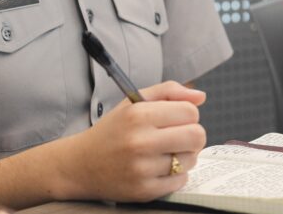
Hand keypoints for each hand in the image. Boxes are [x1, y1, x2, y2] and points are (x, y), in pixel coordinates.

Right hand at [56, 81, 206, 201]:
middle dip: (194, 135)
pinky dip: (176, 174)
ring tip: (167, 152)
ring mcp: (142, 169)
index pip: (190, 112)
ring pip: (191, 159)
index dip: (189, 114)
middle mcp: (140, 141)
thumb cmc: (113, 130)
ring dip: (185, 155)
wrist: (81, 165)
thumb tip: (201, 97)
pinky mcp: (144, 191)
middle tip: (180, 136)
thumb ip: (169, 91)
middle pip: (196, 136)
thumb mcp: (134, 101)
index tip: (178, 119)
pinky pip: (181, 181)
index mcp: (138, 115)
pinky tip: (160, 168)